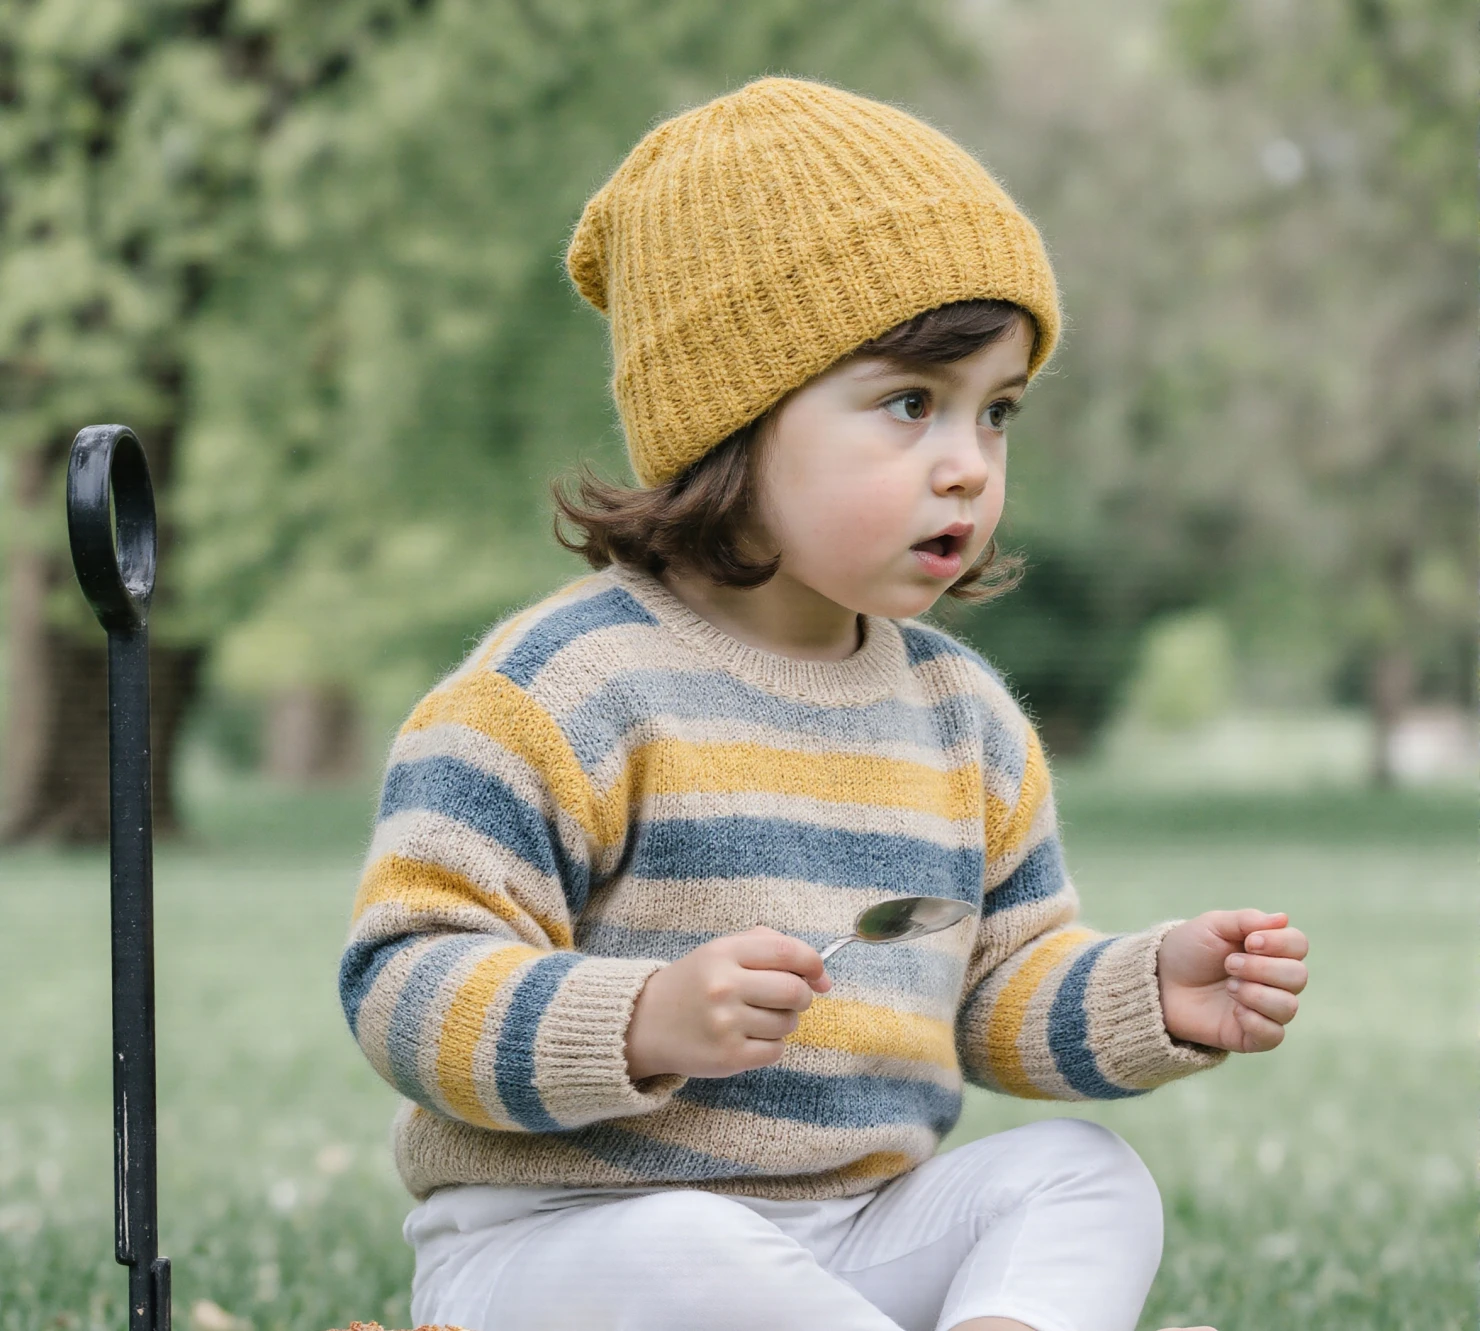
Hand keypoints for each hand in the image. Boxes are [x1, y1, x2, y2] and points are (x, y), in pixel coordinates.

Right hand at [625, 926, 831, 1080]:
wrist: (644, 1022)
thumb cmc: (695, 983)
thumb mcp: (723, 951)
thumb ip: (770, 946)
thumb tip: (821, 976)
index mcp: (725, 953)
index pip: (789, 952)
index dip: (814, 964)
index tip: (819, 976)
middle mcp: (724, 986)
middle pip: (795, 992)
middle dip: (801, 997)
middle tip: (785, 1000)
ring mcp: (725, 1024)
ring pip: (788, 1024)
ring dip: (782, 1022)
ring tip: (755, 1018)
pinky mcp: (727, 1057)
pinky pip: (775, 1051)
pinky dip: (769, 1046)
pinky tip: (747, 1038)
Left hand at [1157, 909, 1307, 1052]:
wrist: (1158, 981)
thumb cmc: (1188, 950)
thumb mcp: (1212, 926)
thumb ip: (1246, 920)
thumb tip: (1283, 919)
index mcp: (1268, 950)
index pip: (1298, 945)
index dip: (1280, 942)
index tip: (1249, 942)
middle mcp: (1273, 980)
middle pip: (1298, 976)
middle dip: (1263, 968)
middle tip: (1228, 964)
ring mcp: (1264, 1009)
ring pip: (1289, 1007)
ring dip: (1257, 994)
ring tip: (1228, 986)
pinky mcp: (1251, 1036)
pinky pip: (1274, 1035)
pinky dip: (1256, 1021)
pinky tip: (1234, 1010)